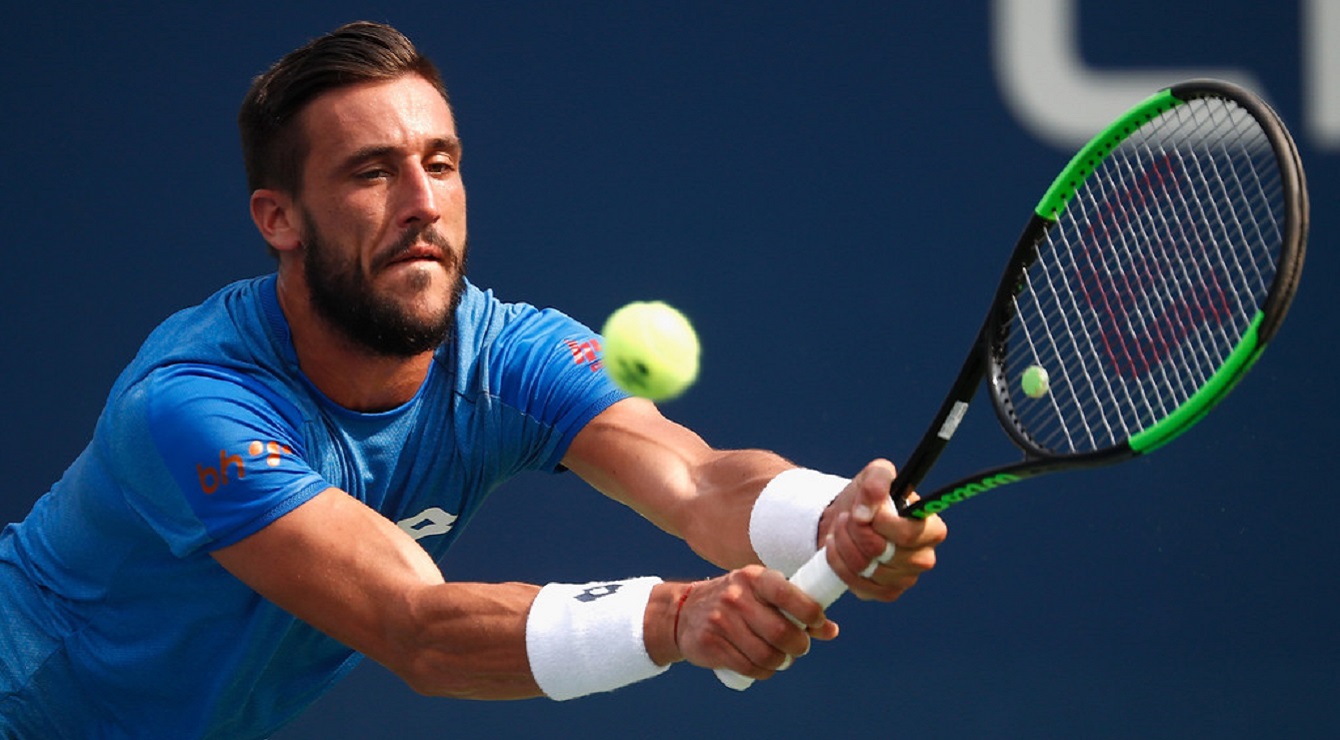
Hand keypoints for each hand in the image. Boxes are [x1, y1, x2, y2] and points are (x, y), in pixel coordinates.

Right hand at [662, 566, 838, 680]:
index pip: (788, 594)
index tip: (817, 622)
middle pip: (781, 632)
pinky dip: (764, 672)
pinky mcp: (711, 644)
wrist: (684, 612)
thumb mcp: (761, 594)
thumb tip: (831, 630)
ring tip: (781, 657)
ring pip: (767, 655)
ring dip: (781, 662)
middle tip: (799, 647)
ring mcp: (721, 620)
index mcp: (754, 577)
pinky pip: (750, 668)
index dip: (810, 613)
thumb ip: (796, 608)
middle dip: (798, 645)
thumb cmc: (736, 601)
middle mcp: (736, 596)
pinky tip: (763, 665)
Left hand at [819, 459, 947, 601]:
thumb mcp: (874, 475)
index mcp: (932, 528)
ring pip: (864, 567)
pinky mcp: (886, 593)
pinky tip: (837, 547)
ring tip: (840, 528)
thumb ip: (877, 481)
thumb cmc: (869, 499)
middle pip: (880, 551)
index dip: (880, 523)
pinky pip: (856, 583)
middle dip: (855, 530)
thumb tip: (866, 512)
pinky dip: (838, 562)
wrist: (848, 522)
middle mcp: (923, 558)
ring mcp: (906, 579)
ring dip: (843, 543)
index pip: (908, 534)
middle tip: (847, 517)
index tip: (862, 510)